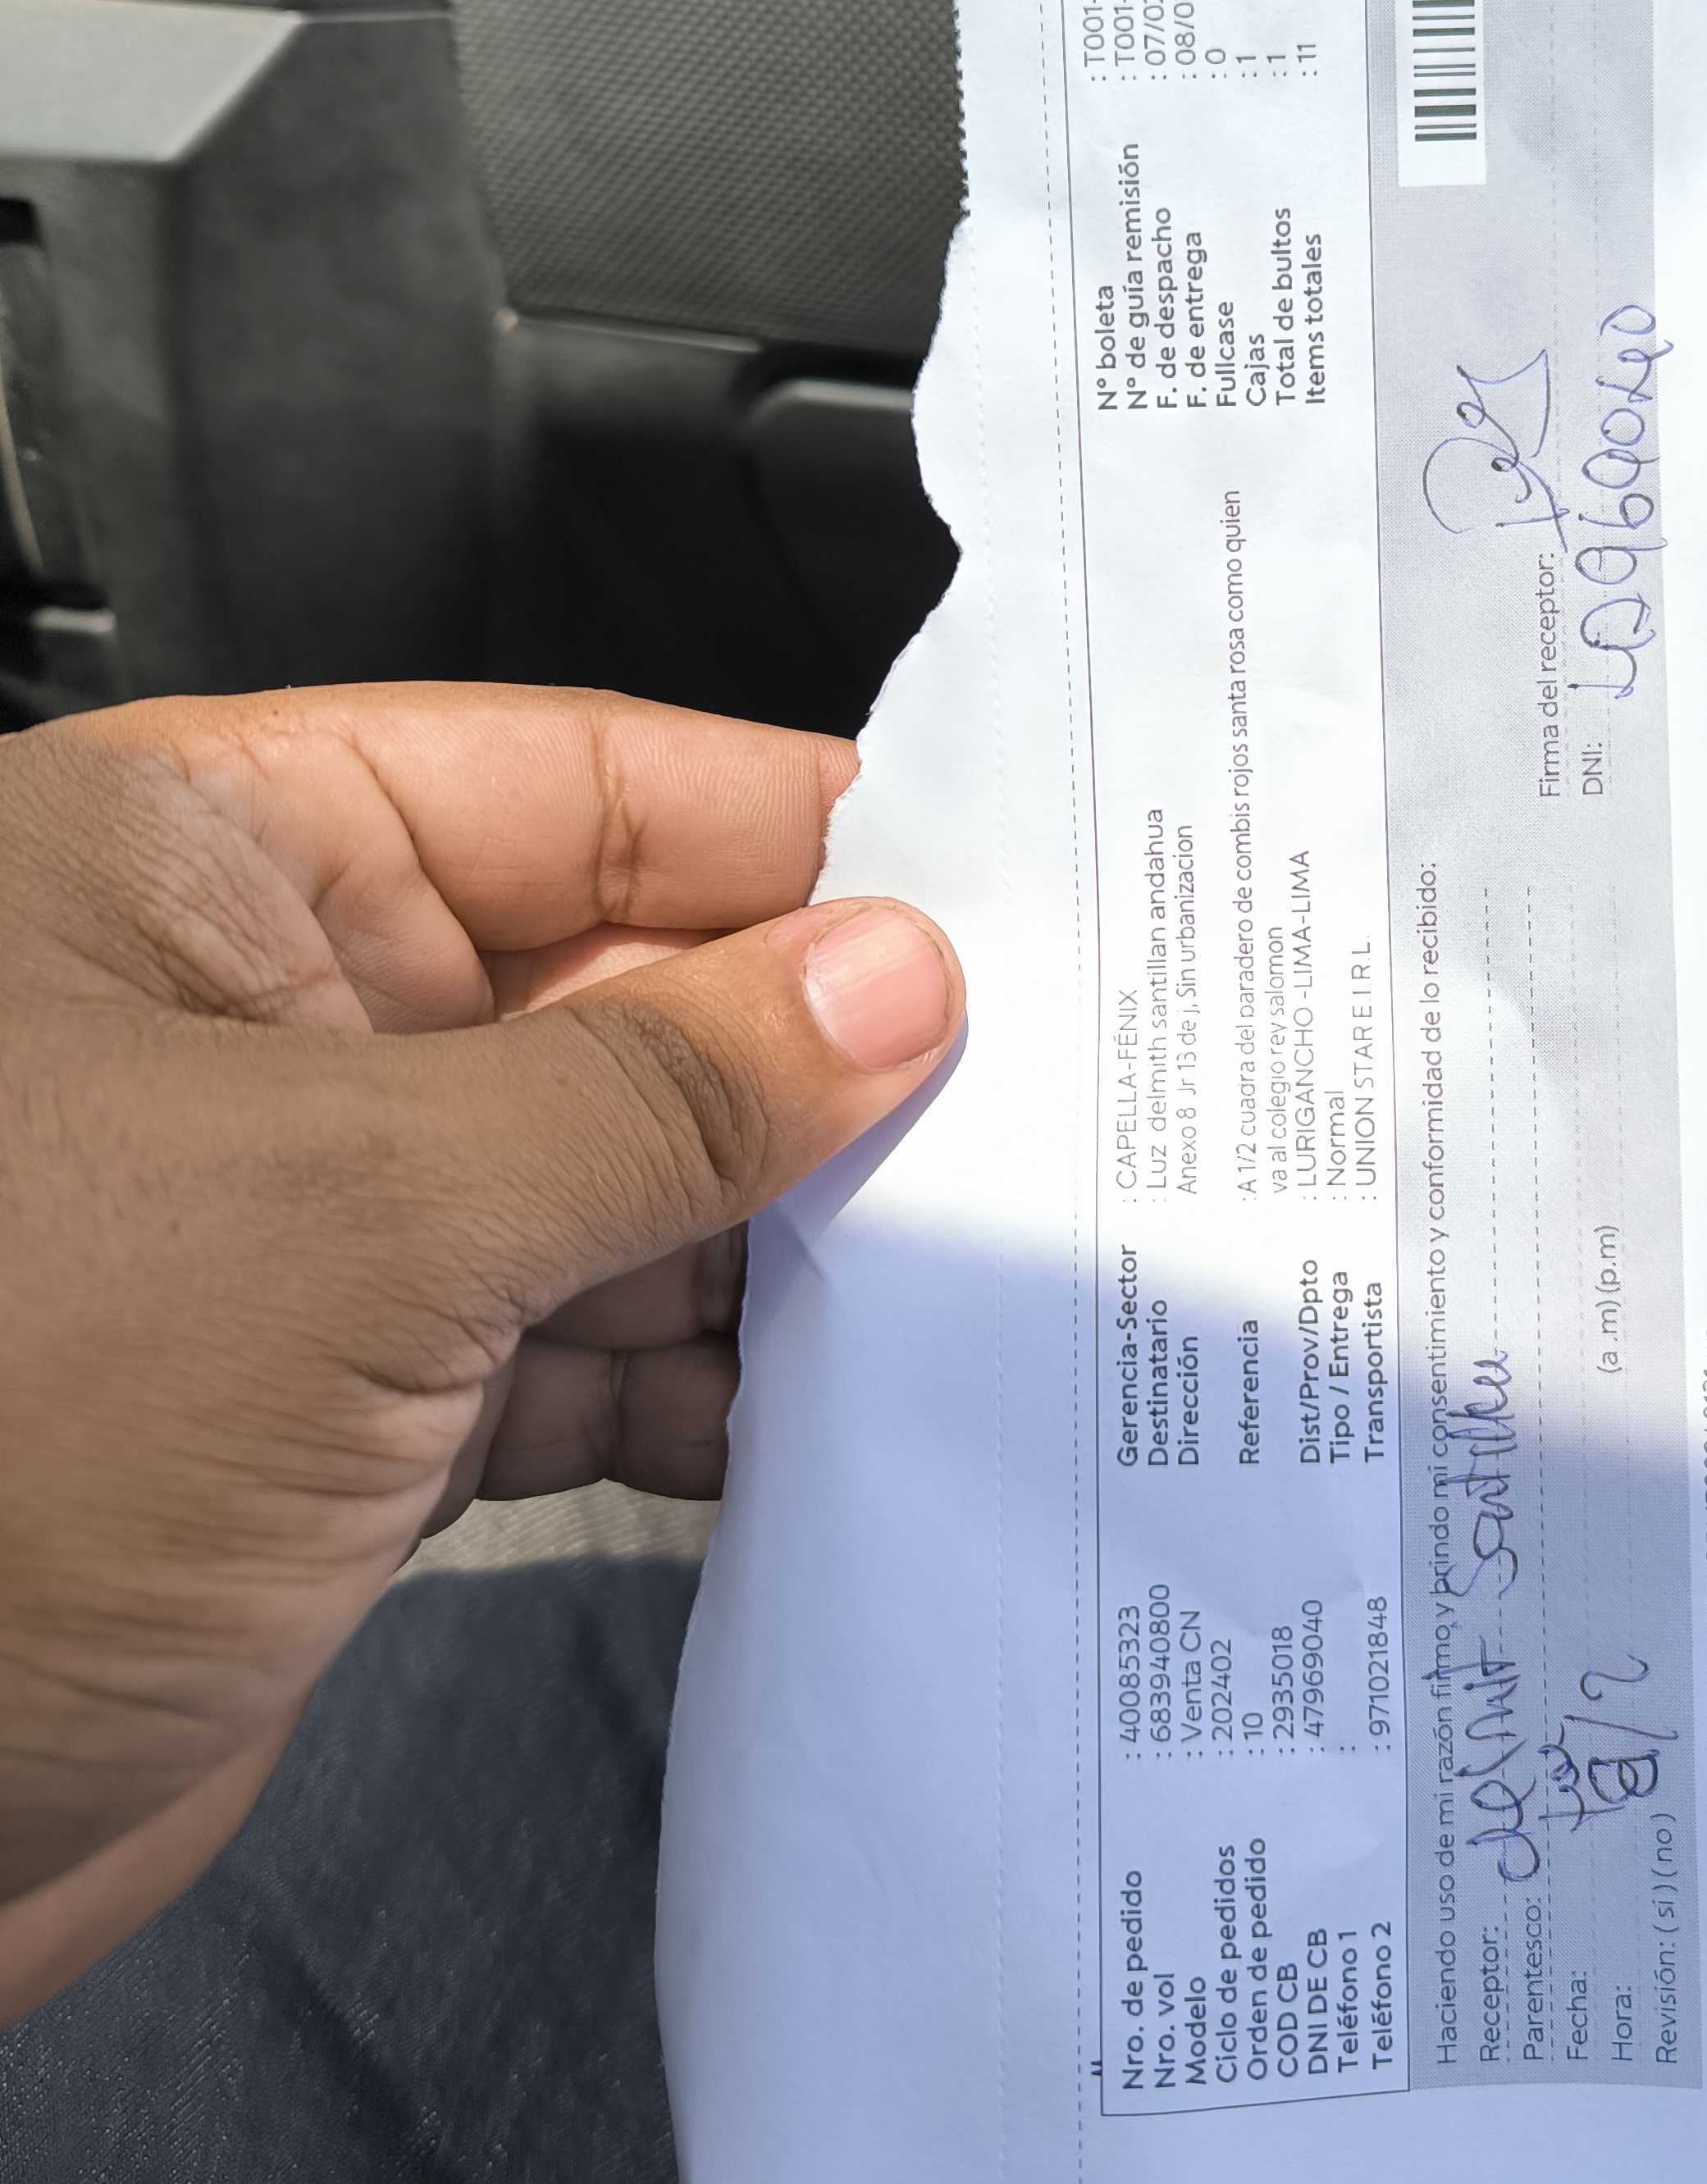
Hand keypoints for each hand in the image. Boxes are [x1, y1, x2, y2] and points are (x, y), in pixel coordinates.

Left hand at [0, 683, 959, 2022]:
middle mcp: (254, 1017)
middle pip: (605, 978)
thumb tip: (892, 978)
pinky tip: (830, 1405)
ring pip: (606, 1175)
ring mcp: (303, 1221)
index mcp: (198, 868)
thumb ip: (653, 1088)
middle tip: (1031, 1101)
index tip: (989, 885)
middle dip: (806, 1047)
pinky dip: (691, 1380)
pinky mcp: (337, 1405)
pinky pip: (567, 1345)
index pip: (556, 778)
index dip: (776, 829)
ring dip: (773, 1231)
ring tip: (967, 1261)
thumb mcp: (365, 1210)